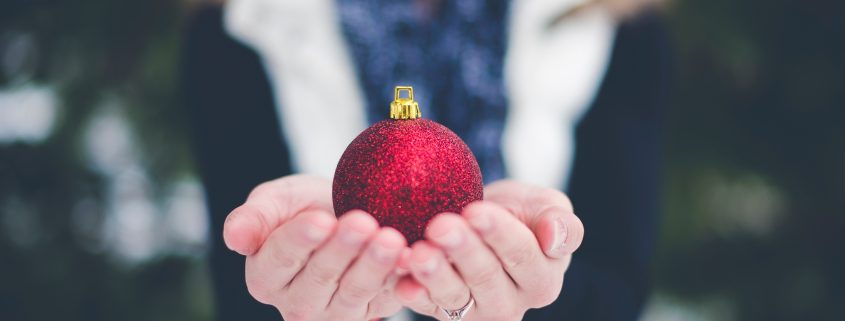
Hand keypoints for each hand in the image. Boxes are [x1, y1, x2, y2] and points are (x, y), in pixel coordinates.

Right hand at [223, 174, 406, 320]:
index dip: (300, 240)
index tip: (320, 219)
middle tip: (363, 222)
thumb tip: (234, 237)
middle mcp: (297, 303)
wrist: (347, 213)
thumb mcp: (276, 201)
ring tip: (390, 238)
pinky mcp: (371, 313)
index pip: (280, 259)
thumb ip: (254, 217)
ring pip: (354, 292)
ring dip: (374, 266)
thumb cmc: (305, 206)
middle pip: (320, 277)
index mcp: (266, 275)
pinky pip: (386, 298)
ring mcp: (335, 313)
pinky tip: (411, 258)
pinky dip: (400, 279)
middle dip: (343, 249)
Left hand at [394, 180, 583, 320]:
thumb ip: (561, 223)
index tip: (476, 211)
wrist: (482, 220)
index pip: (522, 255)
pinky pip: (427, 305)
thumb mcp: (547, 207)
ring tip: (419, 253)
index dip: (499, 233)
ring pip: (454, 296)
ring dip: (435, 275)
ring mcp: (475, 311)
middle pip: (486, 276)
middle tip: (441, 225)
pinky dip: (413, 294)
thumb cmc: (519, 213)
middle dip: (462, 250)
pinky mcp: (443, 312)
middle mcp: (511, 302)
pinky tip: (401, 281)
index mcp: (542, 279)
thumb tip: (555, 236)